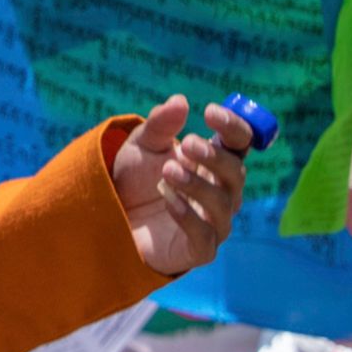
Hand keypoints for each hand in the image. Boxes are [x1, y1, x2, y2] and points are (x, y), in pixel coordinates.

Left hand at [109, 94, 250, 276]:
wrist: (111, 217)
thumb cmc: (136, 179)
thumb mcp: (141, 145)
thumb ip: (160, 125)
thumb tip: (179, 101)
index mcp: (215, 162)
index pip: (240, 143)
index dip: (233, 126)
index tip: (209, 111)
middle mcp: (222, 192)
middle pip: (236, 173)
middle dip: (214, 157)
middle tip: (188, 144)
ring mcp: (214, 222)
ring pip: (222, 204)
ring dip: (197, 184)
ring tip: (167, 172)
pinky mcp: (199, 250)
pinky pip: (205, 236)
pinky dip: (188, 216)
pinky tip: (168, 198)